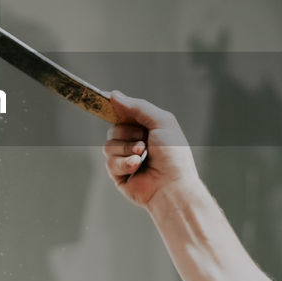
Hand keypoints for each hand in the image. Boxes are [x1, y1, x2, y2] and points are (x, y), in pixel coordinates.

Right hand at [103, 91, 200, 207]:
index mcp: (147, 129)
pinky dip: (124, 163)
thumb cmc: (173, 155)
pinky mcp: (119, 175)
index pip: (125, 114)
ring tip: (142, 156)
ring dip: (125, 149)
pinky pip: (109, 162)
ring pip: (108, 145)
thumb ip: (138, 107)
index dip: (117, 109)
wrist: (172, 186)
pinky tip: (137, 168)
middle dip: (127, 133)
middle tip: (143, 141)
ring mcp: (126, 159)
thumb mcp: (161, 122)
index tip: (107, 101)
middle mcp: (136, 143)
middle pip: (113, 129)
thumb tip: (113, 95)